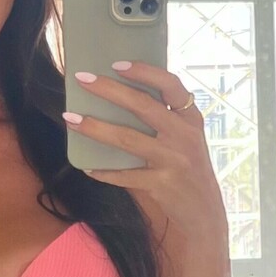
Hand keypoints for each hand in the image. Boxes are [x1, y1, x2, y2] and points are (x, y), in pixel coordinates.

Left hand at [64, 61, 226, 246]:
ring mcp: (173, 160)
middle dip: (109, 90)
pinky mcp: (161, 184)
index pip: (170, 85)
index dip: (144, 72)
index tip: (117, 64)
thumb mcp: (188, 138)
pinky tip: (87, 167)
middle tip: (82, 79)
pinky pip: (124, 175)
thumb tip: (121, 95)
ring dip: (95, 128)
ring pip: (127, 139)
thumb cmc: (189, 169)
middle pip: (143, 106)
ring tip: (71, 118)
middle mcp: (184, 136)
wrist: (204, 212)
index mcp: (191, 118)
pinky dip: (104, 171)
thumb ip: (166, 118)